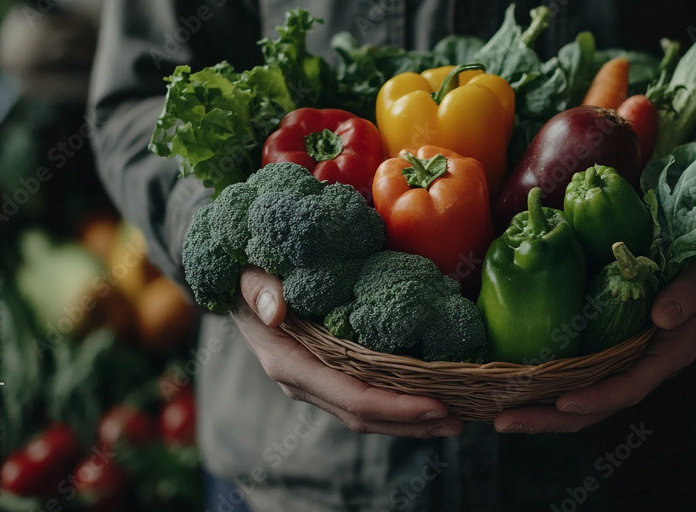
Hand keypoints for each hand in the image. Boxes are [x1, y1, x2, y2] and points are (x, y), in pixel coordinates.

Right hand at [231, 266, 462, 437]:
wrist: (235, 285)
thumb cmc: (246, 275)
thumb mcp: (248, 274)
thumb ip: (260, 288)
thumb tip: (276, 309)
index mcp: (289, 363)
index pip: (350, 396)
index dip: (395, 405)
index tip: (436, 403)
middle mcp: (305, 382)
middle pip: (365, 415)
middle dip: (413, 421)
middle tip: (460, 419)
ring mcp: (318, 383)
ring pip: (368, 415)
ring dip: (411, 421)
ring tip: (455, 419)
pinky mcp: (330, 375)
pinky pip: (367, 398)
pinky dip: (399, 404)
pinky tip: (431, 398)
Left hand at [492, 244, 695, 432]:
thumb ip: (686, 297)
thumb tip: (662, 317)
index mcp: (665, 357)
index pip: (628, 388)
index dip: (596, 398)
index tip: (563, 404)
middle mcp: (641, 366)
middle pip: (594, 406)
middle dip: (549, 418)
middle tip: (503, 421)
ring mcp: (623, 360)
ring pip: (580, 395)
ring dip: (541, 408)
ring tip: (498, 413)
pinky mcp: (608, 347)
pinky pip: (577, 373)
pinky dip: (548, 383)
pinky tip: (515, 382)